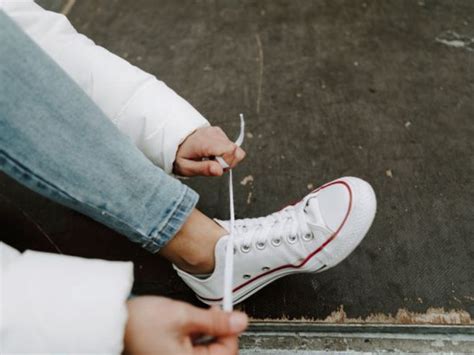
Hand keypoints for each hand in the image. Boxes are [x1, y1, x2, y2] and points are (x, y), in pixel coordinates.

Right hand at [124, 296, 247, 354]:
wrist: (113, 322)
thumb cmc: (138, 323)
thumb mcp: (183, 315)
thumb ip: (215, 321)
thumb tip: (238, 322)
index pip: (227, 353)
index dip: (231, 332)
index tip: (232, 316)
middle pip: (216, 354)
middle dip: (217, 333)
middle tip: (211, 314)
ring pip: (204, 352)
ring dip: (205, 335)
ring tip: (191, 319)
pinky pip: (191, 352)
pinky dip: (194, 338)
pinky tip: (186, 327)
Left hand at [174, 126, 245, 175]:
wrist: (174, 142)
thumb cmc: (180, 156)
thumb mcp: (186, 167)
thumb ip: (203, 169)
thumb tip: (219, 171)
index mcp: (205, 142)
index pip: (231, 151)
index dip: (228, 163)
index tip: (216, 168)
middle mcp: (213, 134)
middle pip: (235, 150)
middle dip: (229, 162)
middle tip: (214, 165)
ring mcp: (217, 132)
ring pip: (234, 148)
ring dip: (226, 158)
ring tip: (211, 160)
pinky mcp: (218, 132)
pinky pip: (229, 145)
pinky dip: (224, 152)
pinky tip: (212, 154)